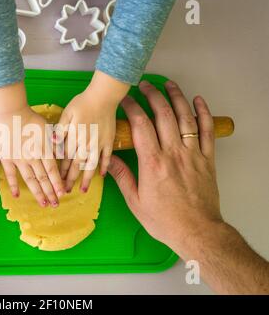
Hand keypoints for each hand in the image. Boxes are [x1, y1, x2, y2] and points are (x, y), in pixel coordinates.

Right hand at [0, 82, 64, 206]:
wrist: (10, 112)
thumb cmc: (30, 117)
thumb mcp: (48, 128)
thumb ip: (55, 142)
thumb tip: (62, 155)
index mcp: (44, 150)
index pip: (53, 171)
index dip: (58, 184)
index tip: (62, 194)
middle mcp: (32, 157)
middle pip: (43, 179)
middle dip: (50, 193)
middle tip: (56, 204)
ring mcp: (19, 159)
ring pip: (30, 180)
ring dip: (37, 193)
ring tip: (43, 204)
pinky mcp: (6, 158)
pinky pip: (11, 175)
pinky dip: (14, 186)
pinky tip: (17, 196)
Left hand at [56, 70, 129, 192]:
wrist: (104, 96)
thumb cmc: (83, 103)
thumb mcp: (67, 113)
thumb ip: (60, 130)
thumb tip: (53, 144)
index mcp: (74, 138)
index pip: (65, 159)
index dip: (60, 171)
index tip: (56, 181)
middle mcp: (86, 144)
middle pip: (77, 166)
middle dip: (70, 179)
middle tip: (65, 191)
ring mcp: (99, 144)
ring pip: (91, 165)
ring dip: (86, 178)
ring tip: (83, 190)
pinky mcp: (109, 141)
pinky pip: (107, 157)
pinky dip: (104, 167)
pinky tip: (102, 176)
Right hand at [107, 80, 222, 253]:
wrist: (197, 232)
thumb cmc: (164, 220)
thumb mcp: (136, 202)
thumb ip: (123, 177)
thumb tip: (108, 161)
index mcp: (153, 163)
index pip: (141, 125)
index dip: (132, 108)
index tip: (125, 99)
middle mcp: (173, 153)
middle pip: (163, 115)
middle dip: (152, 95)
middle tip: (144, 85)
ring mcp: (192, 154)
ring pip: (185, 118)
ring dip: (177, 98)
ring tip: (168, 84)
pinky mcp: (207, 159)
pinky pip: (207, 131)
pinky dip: (204, 114)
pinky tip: (198, 101)